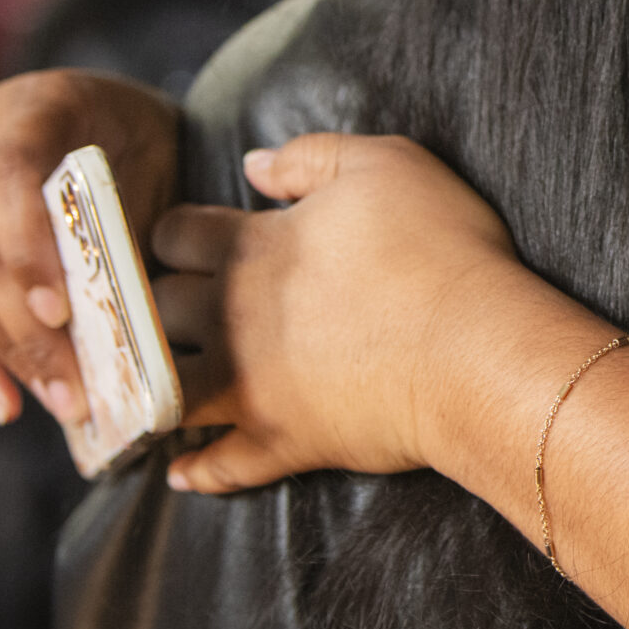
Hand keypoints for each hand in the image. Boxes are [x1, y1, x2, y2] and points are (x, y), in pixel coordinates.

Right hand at [0, 69, 178, 428]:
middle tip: (71, 390)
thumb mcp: (150, 170)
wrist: (102, 118)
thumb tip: (119, 328)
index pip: (8, 178)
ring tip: (51, 401)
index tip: (59, 316)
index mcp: (26, 109)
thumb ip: (124, 229)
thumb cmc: (136, 147)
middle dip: (22, 329)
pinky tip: (3, 400)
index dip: (27, 251)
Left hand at [152, 133, 601, 495]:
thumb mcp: (386, 165)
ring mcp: (251, 386)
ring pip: (166, 388)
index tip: (190, 241)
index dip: (177, 234)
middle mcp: (232, 318)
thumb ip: (310, 158)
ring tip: (156, 382)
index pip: (175, 235)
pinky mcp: (281, 442)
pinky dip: (196, 471)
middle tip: (174, 304)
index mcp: (251, 248)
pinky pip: (221, 466)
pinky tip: (180, 471)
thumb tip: (252, 165)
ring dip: (156, 385)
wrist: (474, 352)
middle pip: (154, 309)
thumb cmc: (439, 250)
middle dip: (156, 302)